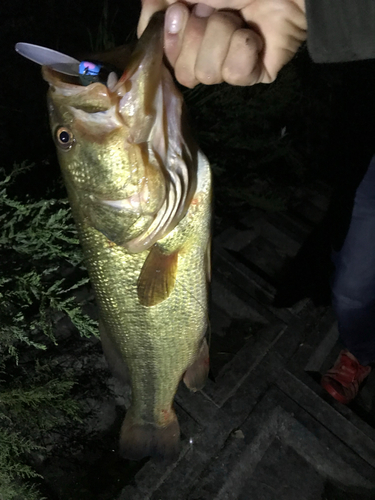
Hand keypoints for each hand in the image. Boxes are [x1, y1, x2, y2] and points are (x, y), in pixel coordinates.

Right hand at [138, 0, 306, 87]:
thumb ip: (156, 2)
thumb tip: (145, 30)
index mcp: (187, 33)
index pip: (165, 60)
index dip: (170, 41)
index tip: (180, 12)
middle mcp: (205, 53)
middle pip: (184, 73)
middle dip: (197, 37)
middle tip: (213, 12)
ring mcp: (229, 66)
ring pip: (208, 74)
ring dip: (221, 36)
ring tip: (236, 19)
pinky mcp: (253, 75)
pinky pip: (235, 74)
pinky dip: (243, 47)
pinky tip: (252, 33)